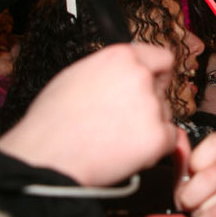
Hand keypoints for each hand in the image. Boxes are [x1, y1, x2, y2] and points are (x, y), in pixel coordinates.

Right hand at [0, 44, 177, 186]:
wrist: (46, 158)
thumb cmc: (52, 122)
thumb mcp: (76, 76)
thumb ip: (110, 70)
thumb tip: (126, 71)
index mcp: (120, 57)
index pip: (162, 57)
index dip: (157, 73)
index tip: (154, 83)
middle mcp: (139, 76)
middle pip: (161, 89)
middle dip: (148, 103)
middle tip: (122, 119)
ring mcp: (151, 106)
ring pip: (165, 114)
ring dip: (149, 125)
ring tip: (114, 136)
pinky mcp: (157, 136)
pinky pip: (169, 139)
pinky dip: (154, 147)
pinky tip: (125, 150)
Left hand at [174, 132, 215, 216]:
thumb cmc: (208, 200)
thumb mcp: (190, 178)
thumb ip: (183, 159)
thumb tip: (175, 135)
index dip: (197, 160)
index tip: (190, 174)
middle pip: (213, 174)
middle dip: (190, 194)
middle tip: (188, 203)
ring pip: (214, 198)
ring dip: (198, 211)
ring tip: (200, 214)